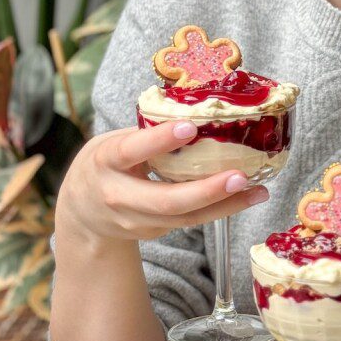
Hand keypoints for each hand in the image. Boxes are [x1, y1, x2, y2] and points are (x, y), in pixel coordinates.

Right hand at [57, 119, 266, 243]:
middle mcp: (119, 197)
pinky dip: (220, 210)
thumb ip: (146, 132)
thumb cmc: (106, 165)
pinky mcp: (154, 232)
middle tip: (240, 175)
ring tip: (258, 191)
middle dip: (207, 191)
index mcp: (105, 162)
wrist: (81, 213)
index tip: (190, 127)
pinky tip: (245, 197)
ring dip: (226, 205)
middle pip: (166, 200)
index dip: (159, 140)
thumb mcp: (114, 142)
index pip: (131, 150)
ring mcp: (137, 221)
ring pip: (185, 218)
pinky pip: (190, 221)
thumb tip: (198, 108)